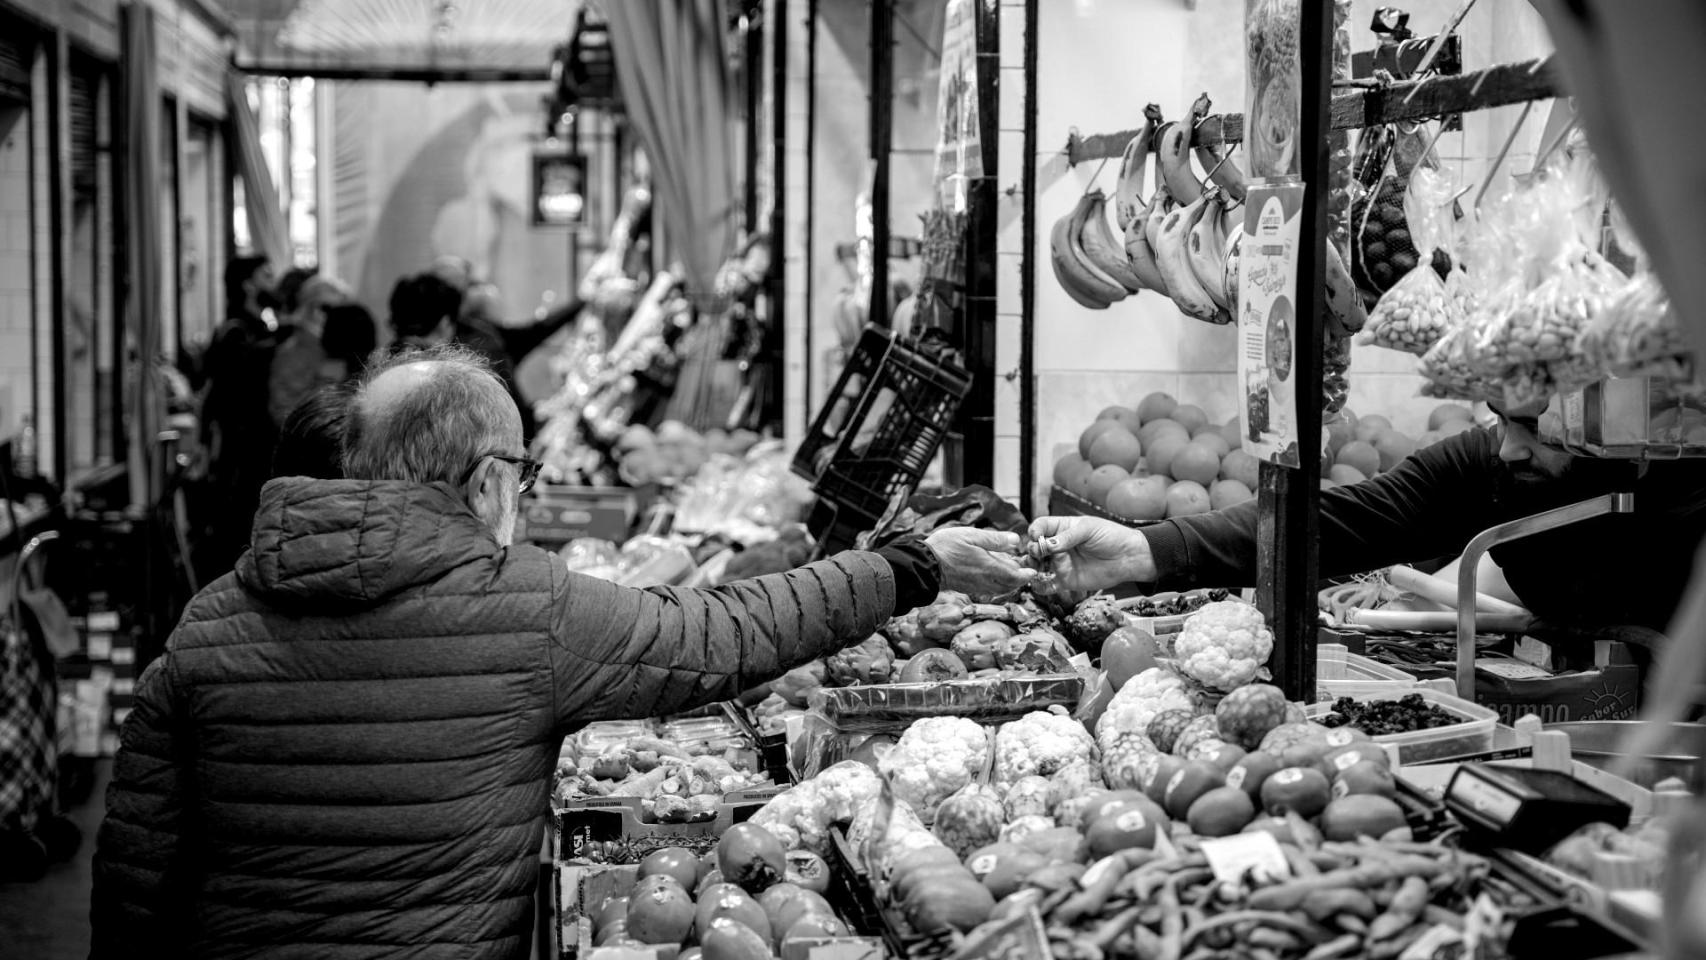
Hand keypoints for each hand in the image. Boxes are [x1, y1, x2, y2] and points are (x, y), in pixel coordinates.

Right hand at [925, 527, 1034, 599]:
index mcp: (988, 567)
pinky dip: (997, 584)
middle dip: (1019, 579)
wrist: (924, 565)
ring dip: (1008, 582)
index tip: (1033, 570)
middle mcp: (985, 581)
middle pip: (1009, 585)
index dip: (1026, 575)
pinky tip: (993, 574)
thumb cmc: (945, 547)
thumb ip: (995, 539)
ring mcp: (976, 586)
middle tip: (1025, 569)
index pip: (1015, 576)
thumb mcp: (971, 535)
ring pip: (999, 588)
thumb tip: (1015, 540)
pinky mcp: (968, 588)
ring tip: (1010, 570)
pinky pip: (988, 589)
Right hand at [1026, 516, 1154, 591]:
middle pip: (1035, 546)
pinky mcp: (1066, 580)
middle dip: (1031, 549)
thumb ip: (1067, 537)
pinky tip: (1037, 584)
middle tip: (1037, 553)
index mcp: (1062, 528)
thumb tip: (1048, 544)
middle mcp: (1058, 546)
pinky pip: (1048, 585)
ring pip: (1038, 565)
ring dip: (1031, 566)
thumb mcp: (1089, 529)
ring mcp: (1061, 563)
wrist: (1128, 558)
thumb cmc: (1111, 537)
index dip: (1035, 531)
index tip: (1035, 536)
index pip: (1041, 526)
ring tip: (1033, 568)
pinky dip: (1040, 586)